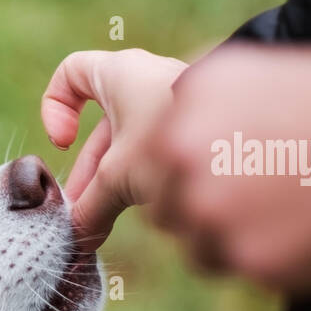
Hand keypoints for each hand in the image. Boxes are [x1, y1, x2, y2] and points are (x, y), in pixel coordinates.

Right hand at [40, 48, 188, 248]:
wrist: (255, 132)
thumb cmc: (174, 138)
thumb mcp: (119, 178)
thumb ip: (91, 207)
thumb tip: (77, 237)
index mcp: (119, 74)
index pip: (70, 73)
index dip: (55, 106)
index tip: (64, 142)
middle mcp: (146, 83)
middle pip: (101, 127)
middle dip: (90, 171)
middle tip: (84, 211)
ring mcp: (174, 104)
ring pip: (132, 143)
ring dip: (118, 181)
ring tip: (113, 220)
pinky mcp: (200, 125)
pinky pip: (162, 150)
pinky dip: (149, 177)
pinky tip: (150, 209)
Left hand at [149, 41, 310, 294]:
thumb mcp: (257, 74)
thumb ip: (198, 104)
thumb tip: (163, 132)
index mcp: (186, 100)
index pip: (153, 155)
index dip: (185, 169)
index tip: (217, 172)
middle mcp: (184, 153)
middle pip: (164, 206)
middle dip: (199, 208)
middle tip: (254, 198)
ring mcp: (210, 210)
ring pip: (195, 244)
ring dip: (227, 239)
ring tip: (285, 212)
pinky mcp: (245, 259)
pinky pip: (236, 268)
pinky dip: (265, 256)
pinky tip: (303, 229)